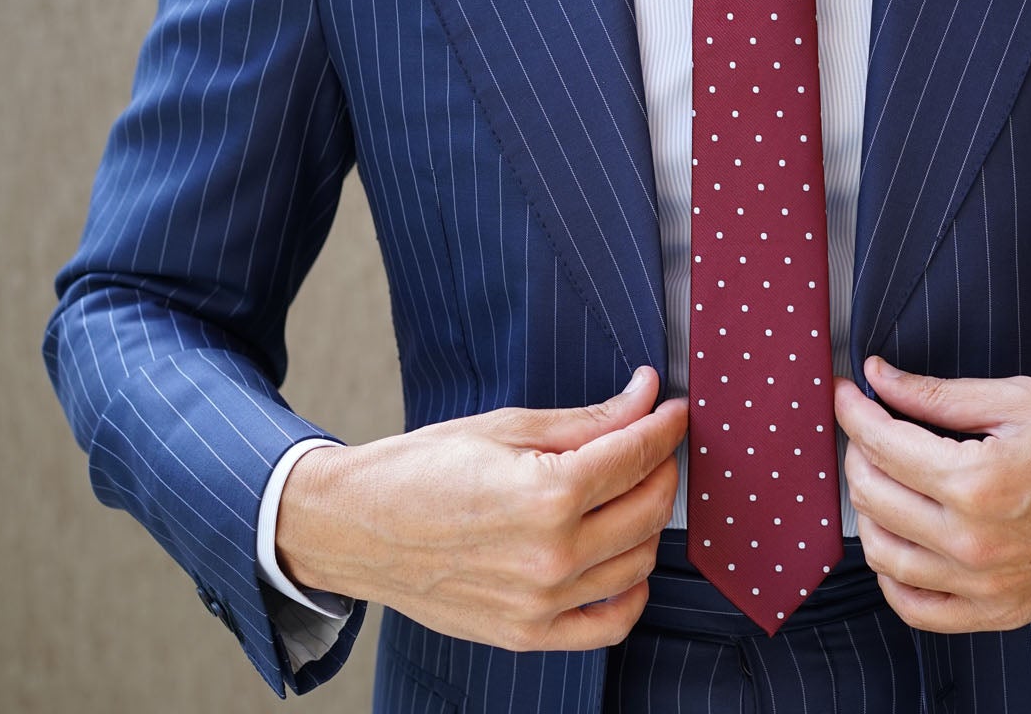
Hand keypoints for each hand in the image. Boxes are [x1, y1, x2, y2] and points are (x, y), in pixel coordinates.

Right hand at [276, 366, 686, 650]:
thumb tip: (645, 395)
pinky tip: (621, 560)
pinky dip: (631, 593)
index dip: (666, 425)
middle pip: (650, 509)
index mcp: (548, 494)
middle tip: (651, 445)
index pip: (639, 456)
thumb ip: (588, 420)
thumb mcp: (507, 427)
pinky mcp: (527, 634)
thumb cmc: (421, 469)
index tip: (675, 411)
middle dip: (662, 468)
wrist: (355, 527)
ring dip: (647, 522)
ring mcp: (542, 602)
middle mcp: (552, 555)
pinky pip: (611, 624)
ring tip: (626, 494)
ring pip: (639, 562)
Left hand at [833, 357, 1030, 633]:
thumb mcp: (1019, 400)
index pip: (881, 443)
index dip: (853, 410)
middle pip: (872, 496)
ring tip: (881, 476)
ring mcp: (985, 585)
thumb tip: (879, 377)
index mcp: (978, 482)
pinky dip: (893, 575)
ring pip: (882, 554)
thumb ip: (938, 395)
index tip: (846, 391)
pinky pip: (917, 608)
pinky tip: (898, 540)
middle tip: (868, 426)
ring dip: (867, 509)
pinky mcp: (999, 611)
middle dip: (858, 452)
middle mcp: (974, 542)